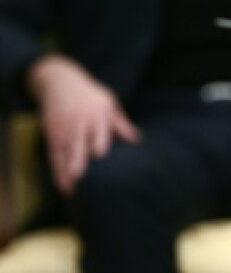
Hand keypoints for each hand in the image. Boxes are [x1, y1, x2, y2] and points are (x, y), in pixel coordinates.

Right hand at [27, 55, 140, 195]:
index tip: (100, 155)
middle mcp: (78, 122)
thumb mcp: (108, 102)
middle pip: (77, 141)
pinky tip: (64, 187)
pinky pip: (54, 156)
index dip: (98, 141)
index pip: (98, 129)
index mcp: (97, 113)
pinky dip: (57, 172)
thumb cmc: (90, 96)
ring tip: (71, 189)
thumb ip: (121, 123)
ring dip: (66, 171)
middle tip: (79, 175)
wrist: (59, 82)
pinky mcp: (51, 135)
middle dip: (77, 157)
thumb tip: (137, 139)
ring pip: (64, 152)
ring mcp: (63, 129)